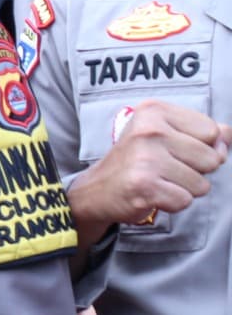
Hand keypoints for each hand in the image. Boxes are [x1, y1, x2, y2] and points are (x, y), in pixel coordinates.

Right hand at [69, 100, 225, 235]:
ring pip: (201, 183)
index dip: (204, 147)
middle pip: (212, 159)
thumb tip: (229, 136)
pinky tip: (153, 194)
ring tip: (159, 182)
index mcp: (154, 111)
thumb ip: (202, 131)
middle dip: (196, 171)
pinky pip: (185, 200)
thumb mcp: (165, 133)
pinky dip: (172, 203)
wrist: (96, 189)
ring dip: (184, 189)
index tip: (177, 150)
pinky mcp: (144, 186)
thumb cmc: (137, 160)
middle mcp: (149, 131)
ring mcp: (146, 158)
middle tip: (166, 169)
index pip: (212, 131)